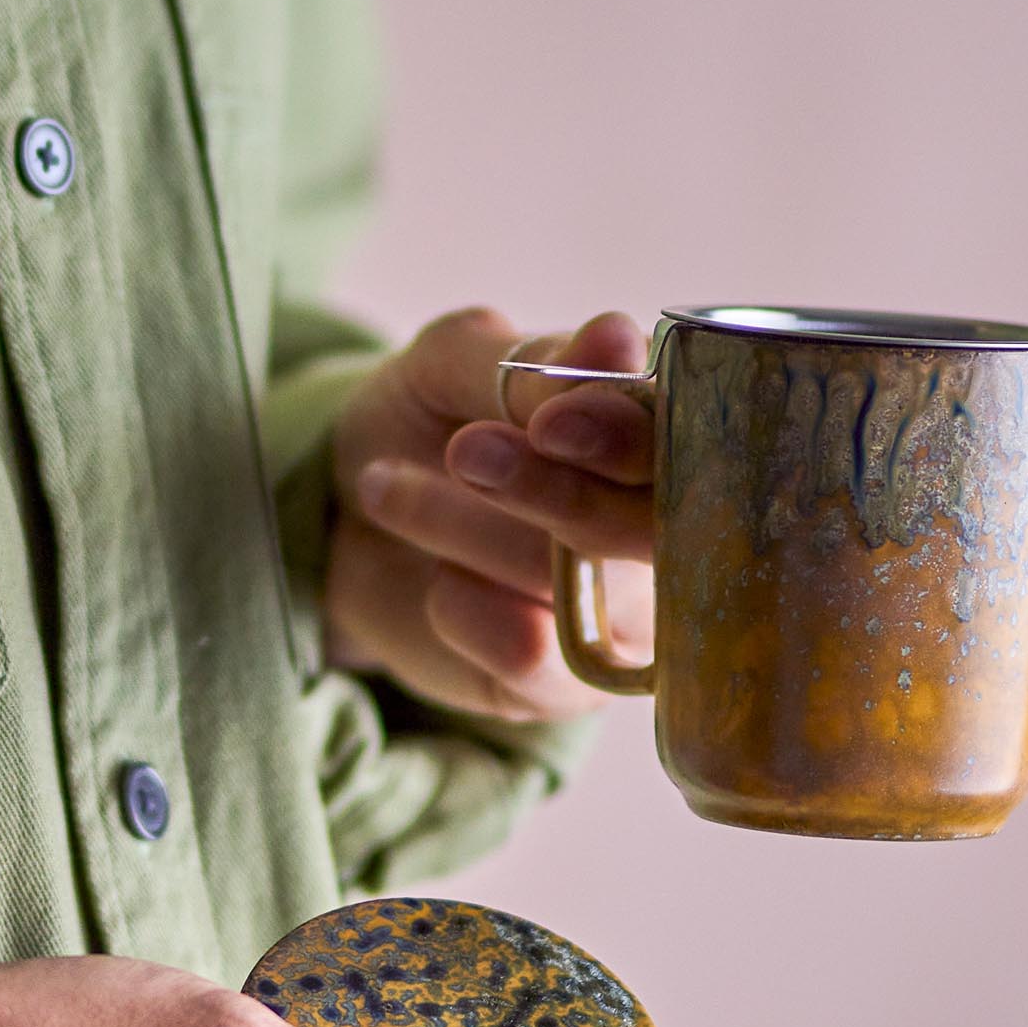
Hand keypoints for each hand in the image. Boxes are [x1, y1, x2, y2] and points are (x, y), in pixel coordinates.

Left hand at [326, 307, 653, 720]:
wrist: (340, 515)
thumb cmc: (425, 423)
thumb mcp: (456, 364)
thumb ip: (536, 360)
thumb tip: (620, 341)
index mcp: (661, 443)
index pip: (687, 447)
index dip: (625, 438)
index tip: (551, 423)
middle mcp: (662, 537)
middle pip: (644, 531)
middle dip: (550, 492)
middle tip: (463, 451)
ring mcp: (619, 620)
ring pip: (567, 585)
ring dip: (461, 528)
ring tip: (386, 487)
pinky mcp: (561, 685)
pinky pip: (526, 651)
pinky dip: (460, 605)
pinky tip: (437, 580)